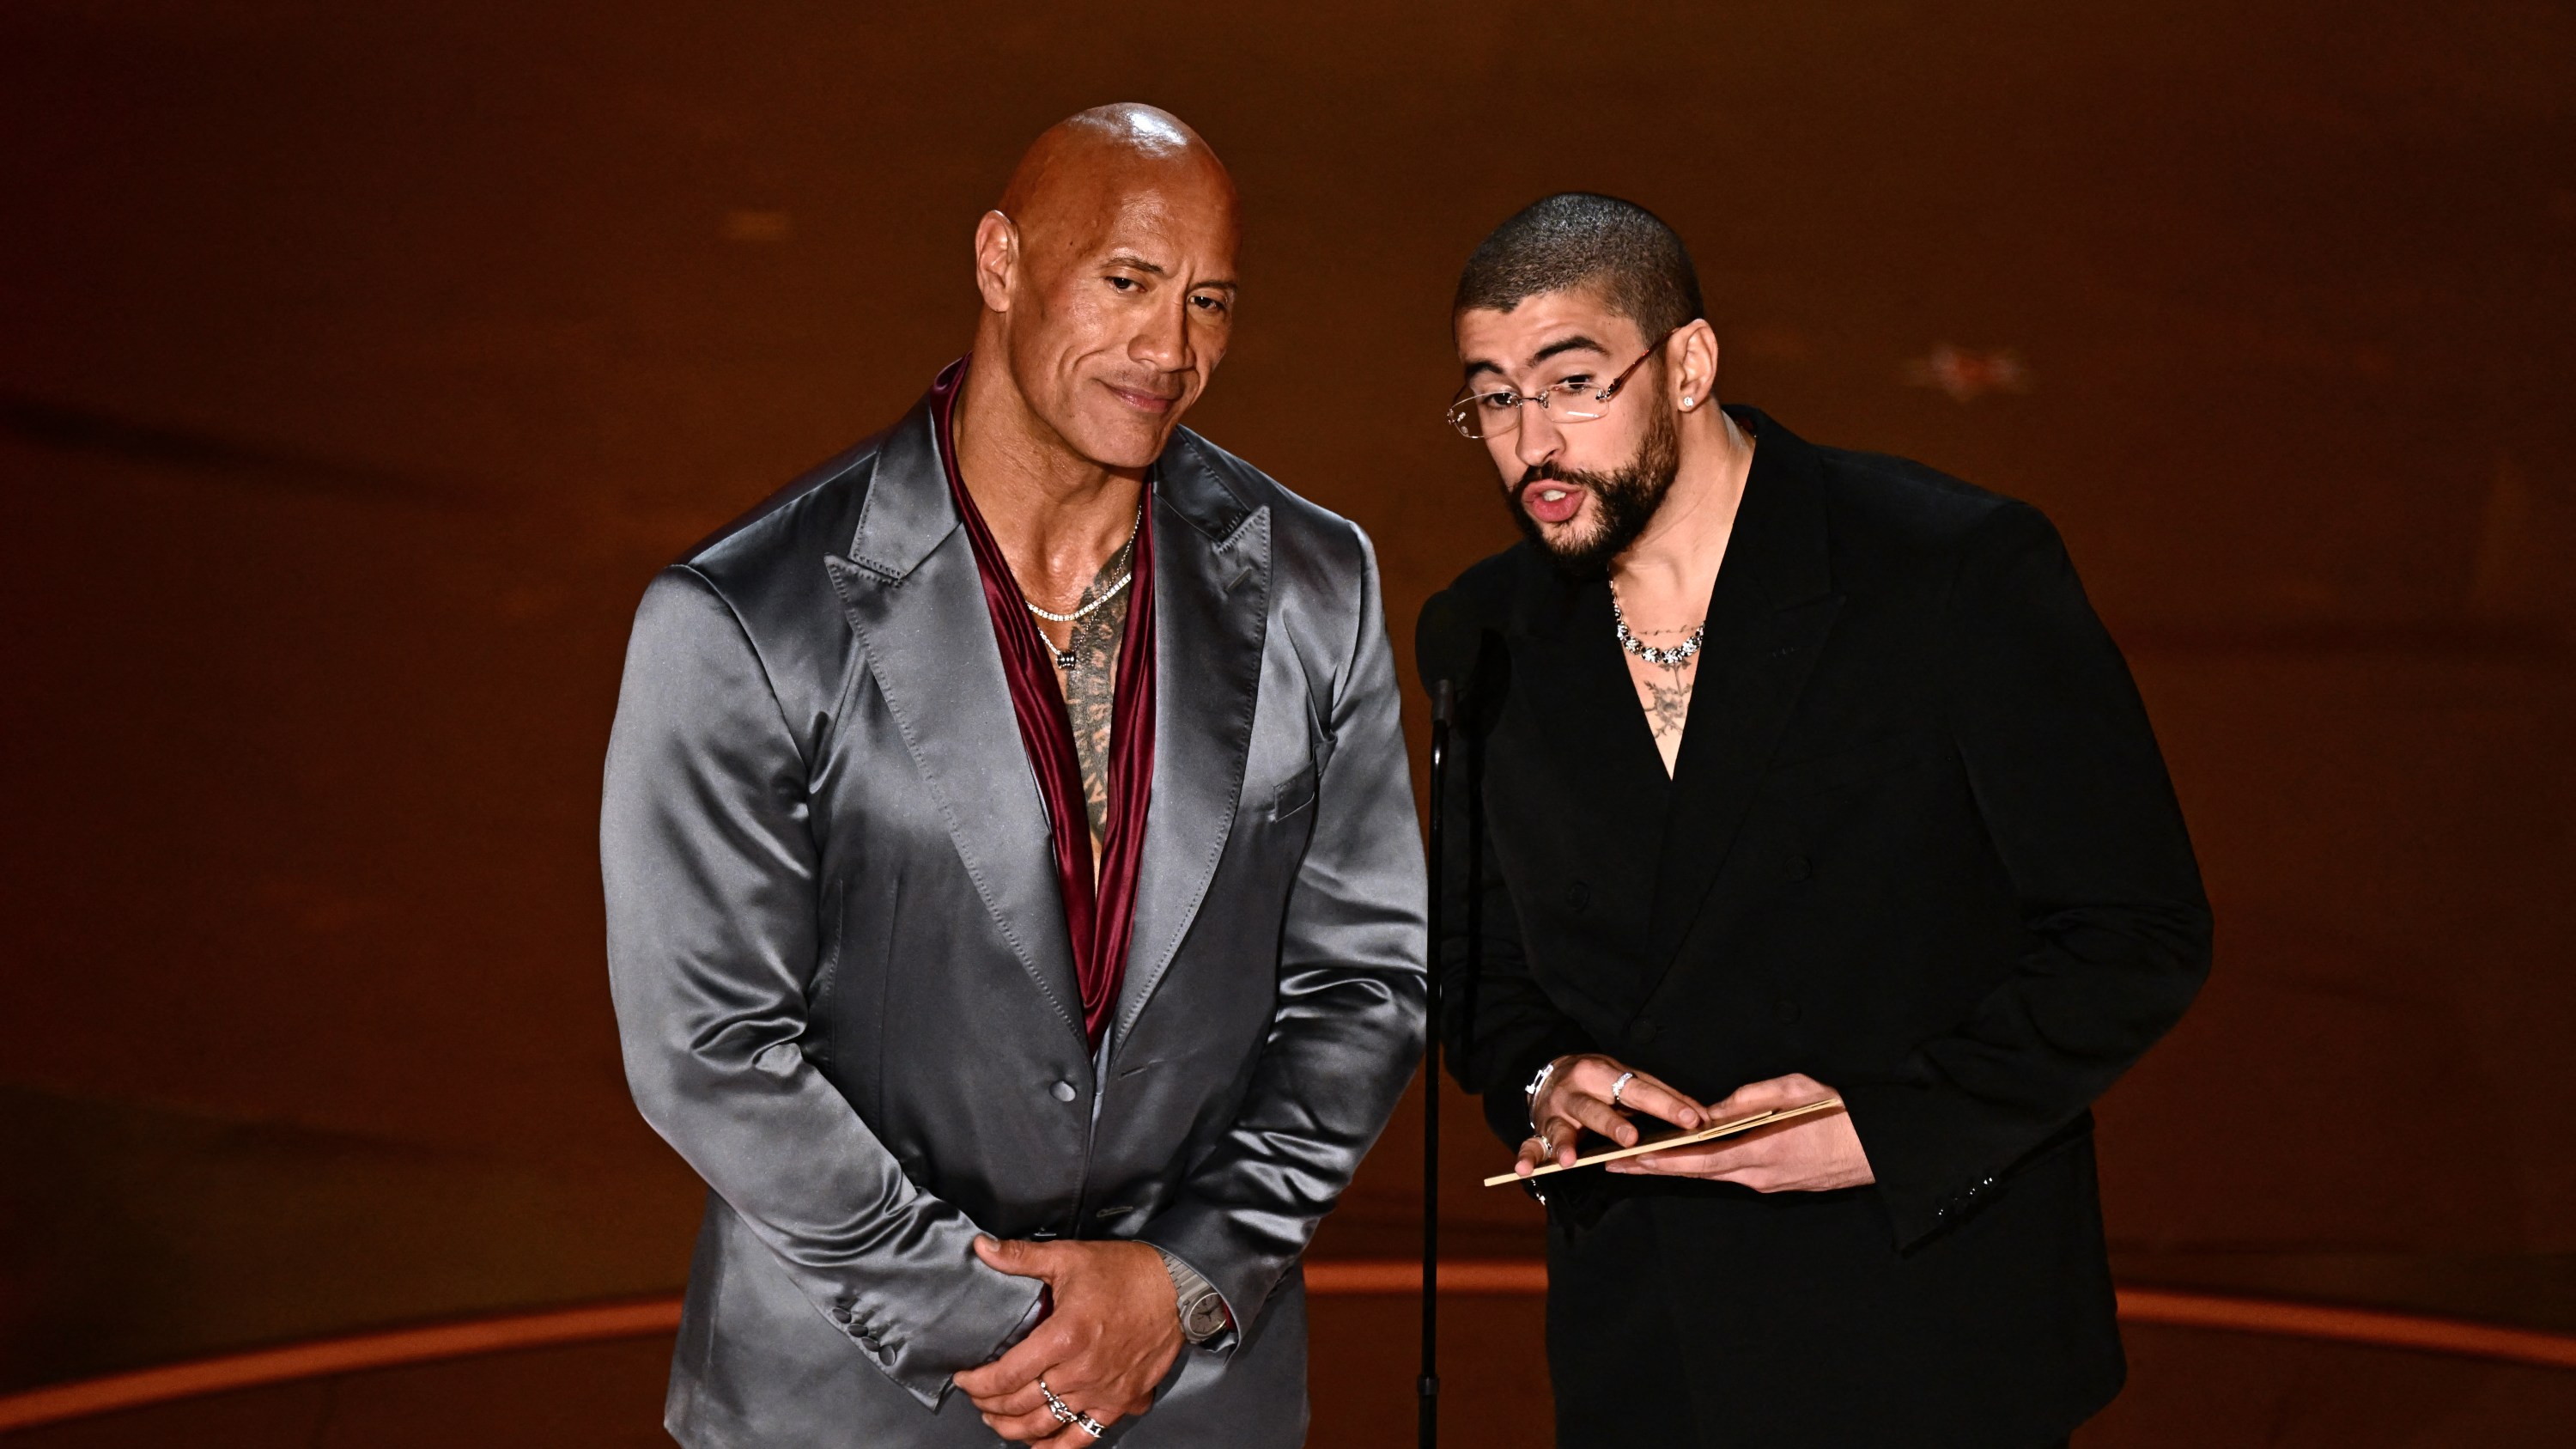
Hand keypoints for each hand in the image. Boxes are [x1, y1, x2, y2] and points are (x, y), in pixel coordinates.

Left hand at [954, 1237, 1183, 1443]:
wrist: (1177, 1287)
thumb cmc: (1125, 1272)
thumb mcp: (1068, 1256)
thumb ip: (1021, 1257)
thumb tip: (981, 1248)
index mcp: (1065, 1336)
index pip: (1007, 1375)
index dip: (978, 1383)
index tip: (965, 1379)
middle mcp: (1081, 1370)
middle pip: (1021, 1403)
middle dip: (990, 1405)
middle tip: (977, 1397)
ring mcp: (1102, 1391)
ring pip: (1046, 1424)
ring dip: (1014, 1428)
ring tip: (997, 1420)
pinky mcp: (1122, 1401)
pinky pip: (1084, 1435)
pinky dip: (1058, 1444)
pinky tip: (1040, 1443)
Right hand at [1514, 1053, 1704, 1176]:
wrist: (1552, 1073)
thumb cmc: (1600, 1081)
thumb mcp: (1628, 1078)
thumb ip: (1661, 1096)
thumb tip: (1702, 1117)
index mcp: (1604, 1073)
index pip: (1639, 1090)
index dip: (1665, 1105)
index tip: (1691, 1120)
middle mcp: (1577, 1091)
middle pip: (1596, 1109)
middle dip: (1613, 1124)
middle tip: (1632, 1138)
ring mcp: (1555, 1112)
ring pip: (1561, 1129)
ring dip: (1565, 1144)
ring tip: (1571, 1160)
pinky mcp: (1539, 1129)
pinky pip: (1531, 1145)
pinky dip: (1527, 1157)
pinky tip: (1525, 1170)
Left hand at [1605, 1072, 1873, 1190]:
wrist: (1884, 1149)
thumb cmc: (1844, 1114)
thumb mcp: (1796, 1090)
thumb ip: (1750, 1098)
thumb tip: (1712, 1109)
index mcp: (1764, 1152)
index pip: (1700, 1162)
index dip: (1663, 1161)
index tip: (1631, 1157)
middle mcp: (1762, 1175)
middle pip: (1698, 1174)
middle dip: (1655, 1168)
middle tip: (1616, 1163)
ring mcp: (1772, 1183)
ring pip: (1716, 1175)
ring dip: (1679, 1167)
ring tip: (1642, 1158)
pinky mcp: (1781, 1184)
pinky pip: (1735, 1174)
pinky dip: (1707, 1166)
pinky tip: (1691, 1157)